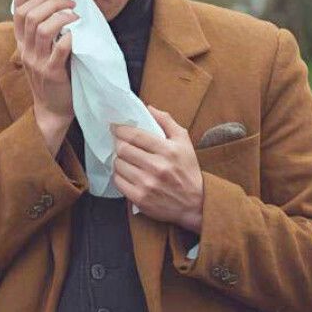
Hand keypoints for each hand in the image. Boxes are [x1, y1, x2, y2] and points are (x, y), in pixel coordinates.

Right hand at [12, 0, 77, 142]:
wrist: (52, 109)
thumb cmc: (52, 75)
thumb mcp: (41, 51)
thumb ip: (44, 30)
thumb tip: (59, 2)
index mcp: (22, 41)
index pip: (17, 9)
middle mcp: (25, 49)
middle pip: (30, 15)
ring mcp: (37, 62)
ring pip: (41, 29)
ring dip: (60, 15)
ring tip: (74, 13)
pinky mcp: (51, 73)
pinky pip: (58, 51)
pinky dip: (68, 38)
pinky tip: (76, 34)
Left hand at [111, 106, 203, 231]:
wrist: (196, 204)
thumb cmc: (188, 170)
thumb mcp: (184, 142)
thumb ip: (167, 122)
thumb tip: (149, 108)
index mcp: (168, 150)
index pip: (135, 135)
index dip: (121, 129)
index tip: (115, 127)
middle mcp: (157, 167)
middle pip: (123, 149)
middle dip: (118, 144)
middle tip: (120, 143)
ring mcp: (147, 184)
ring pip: (119, 164)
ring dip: (119, 160)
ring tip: (125, 159)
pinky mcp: (140, 198)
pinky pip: (118, 181)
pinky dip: (119, 175)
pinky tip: (126, 173)